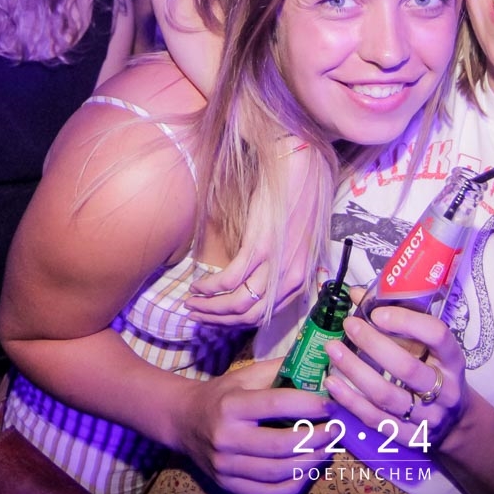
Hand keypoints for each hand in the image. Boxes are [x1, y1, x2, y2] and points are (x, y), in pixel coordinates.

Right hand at [179, 359, 335, 493]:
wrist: (184, 421)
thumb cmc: (221, 395)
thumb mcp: (245, 375)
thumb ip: (279, 370)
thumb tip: (318, 365)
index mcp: (231, 406)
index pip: (276, 405)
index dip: (308, 405)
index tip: (331, 404)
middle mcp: (226, 438)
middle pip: (280, 445)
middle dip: (316, 438)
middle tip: (336, 429)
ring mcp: (225, 466)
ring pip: (277, 472)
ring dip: (310, 461)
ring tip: (328, 448)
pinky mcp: (228, 484)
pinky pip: (268, 493)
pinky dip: (294, 484)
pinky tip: (308, 469)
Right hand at [186, 144, 314, 324]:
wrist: (302, 172)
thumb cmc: (296, 202)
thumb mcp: (294, 245)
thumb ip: (280, 268)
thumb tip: (255, 283)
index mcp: (299, 280)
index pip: (264, 316)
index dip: (235, 322)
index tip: (216, 318)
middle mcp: (290, 279)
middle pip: (248, 316)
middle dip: (218, 319)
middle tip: (196, 313)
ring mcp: (275, 265)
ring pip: (237, 303)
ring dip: (209, 308)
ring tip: (191, 302)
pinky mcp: (260, 248)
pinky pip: (229, 279)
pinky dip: (210, 286)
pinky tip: (197, 284)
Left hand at [324, 304, 466, 448]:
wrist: (453, 422)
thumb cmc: (436, 372)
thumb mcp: (430, 348)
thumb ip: (398, 321)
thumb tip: (356, 294)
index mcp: (453, 360)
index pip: (437, 336)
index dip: (407, 322)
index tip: (377, 312)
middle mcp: (444, 389)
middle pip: (406, 367)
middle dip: (372, 344)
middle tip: (348, 325)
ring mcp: (427, 417)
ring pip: (386, 395)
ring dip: (354, 370)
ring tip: (332, 349)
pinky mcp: (408, 437)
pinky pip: (375, 419)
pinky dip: (351, 400)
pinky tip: (332, 383)